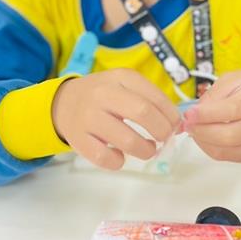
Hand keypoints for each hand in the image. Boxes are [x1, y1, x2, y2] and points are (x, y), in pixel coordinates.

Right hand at [52, 69, 180, 170]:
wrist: (63, 102)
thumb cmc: (104, 96)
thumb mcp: (125, 86)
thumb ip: (150, 101)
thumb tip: (177, 125)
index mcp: (120, 78)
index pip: (155, 97)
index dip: (171, 116)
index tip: (174, 126)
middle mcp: (103, 94)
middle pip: (143, 113)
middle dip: (161, 131)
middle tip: (163, 138)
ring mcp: (89, 117)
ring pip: (127, 140)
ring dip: (145, 150)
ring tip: (147, 150)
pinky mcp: (78, 139)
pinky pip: (105, 158)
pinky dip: (118, 162)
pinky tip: (120, 156)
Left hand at [182, 69, 240, 162]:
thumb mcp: (234, 79)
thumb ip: (214, 96)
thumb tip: (194, 116)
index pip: (232, 110)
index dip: (206, 115)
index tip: (188, 115)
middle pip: (231, 136)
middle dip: (202, 132)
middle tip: (188, 125)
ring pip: (230, 151)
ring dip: (205, 143)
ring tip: (195, 131)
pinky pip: (232, 158)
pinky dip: (214, 150)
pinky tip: (207, 139)